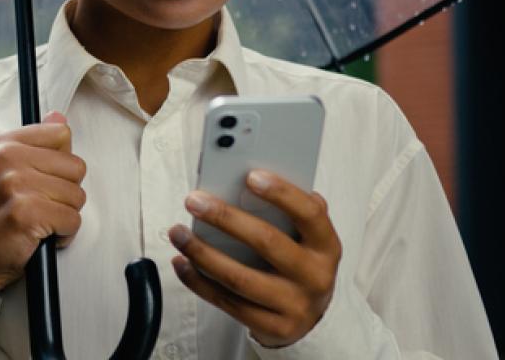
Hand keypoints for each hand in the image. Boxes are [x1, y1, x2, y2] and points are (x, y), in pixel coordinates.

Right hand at [0, 111, 86, 325]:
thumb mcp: (8, 171)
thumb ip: (37, 144)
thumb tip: (59, 116)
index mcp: (3, 144)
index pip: (61, 134)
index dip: (60, 164)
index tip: (40, 181)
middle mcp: (6, 159)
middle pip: (76, 166)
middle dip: (66, 192)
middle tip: (40, 206)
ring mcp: (15, 185)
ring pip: (77, 195)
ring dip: (65, 215)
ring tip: (39, 222)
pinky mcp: (26, 213)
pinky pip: (72, 220)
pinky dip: (64, 234)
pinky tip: (40, 237)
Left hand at [168, 170, 340, 347]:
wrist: (310, 317)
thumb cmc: (300, 262)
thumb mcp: (307, 238)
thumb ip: (290, 211)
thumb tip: (252, 179)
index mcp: (326, 246)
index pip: (309, 214)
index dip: (282, 193)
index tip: (250, 176)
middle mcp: (315, 276)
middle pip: (267, 243)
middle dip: (226, 218)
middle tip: (194, 200)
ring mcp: (294, 305)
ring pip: (239, 278)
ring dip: (202, 253)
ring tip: (178, 233)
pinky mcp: (272, 328)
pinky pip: (227, 303)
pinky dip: (199, 282)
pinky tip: (182, 263)